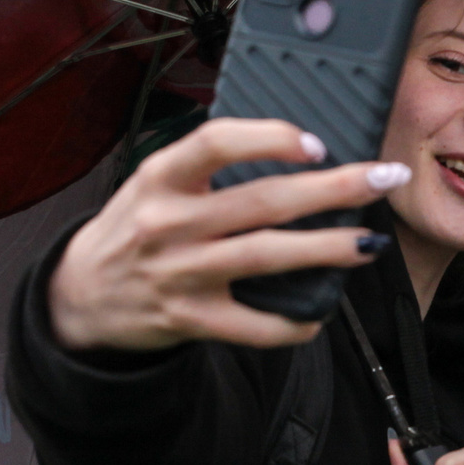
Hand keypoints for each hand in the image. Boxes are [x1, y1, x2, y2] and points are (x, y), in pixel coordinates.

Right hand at [47, 117, 407, 351]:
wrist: (80, 297)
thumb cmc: (133, 230)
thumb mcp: (153, 184)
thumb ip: (207, 168)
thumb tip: (292, 150)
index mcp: (161, 178)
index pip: (215, 142)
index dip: (270, 138)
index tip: (316, 142)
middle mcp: (169, 222)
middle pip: (263, 201)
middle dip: (334, 189)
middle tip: (384, 179)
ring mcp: (180, 273)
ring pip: (267, 257)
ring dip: (328, 249)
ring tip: (371, 242)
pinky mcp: (190, 319)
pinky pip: (255, 326)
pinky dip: (295, 322)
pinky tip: (322, 312)